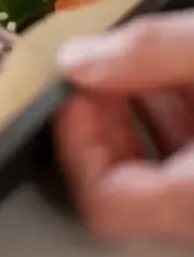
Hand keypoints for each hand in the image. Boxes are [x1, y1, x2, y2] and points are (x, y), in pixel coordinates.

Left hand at [55, 10, 193, 242]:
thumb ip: (150, 52)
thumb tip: (73, 59)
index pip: (107, 204)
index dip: (78, 146)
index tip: (76, 93)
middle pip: (129, 184)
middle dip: (105, 120)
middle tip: (105, 69)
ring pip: (163, 169)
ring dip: (140, 113)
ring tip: (142, 61)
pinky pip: (192, 157)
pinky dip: (178, 114)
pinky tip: (177, 72)